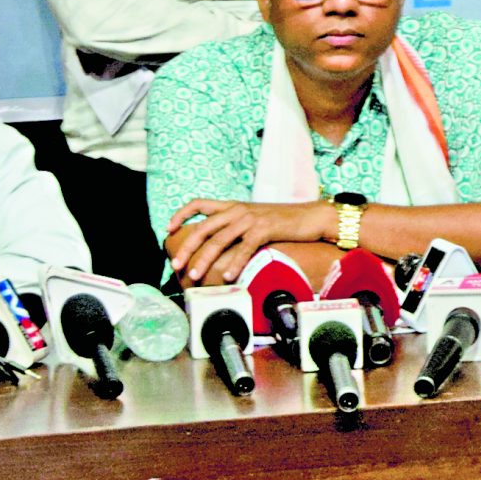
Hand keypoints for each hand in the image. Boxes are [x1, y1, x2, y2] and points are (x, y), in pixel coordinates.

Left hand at [166, 198, 324, 285]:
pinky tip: (229, 276)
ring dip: (205, 259)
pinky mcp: (264, 228)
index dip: (181, 214)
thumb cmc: (284, 222)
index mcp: (233, 206)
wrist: (311, 216)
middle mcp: (238, 209)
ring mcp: (250, 218)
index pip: (199, 203)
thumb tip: (220, 248)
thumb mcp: (255, 220)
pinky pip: (244, 248)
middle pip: (204, 226)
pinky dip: (234, 263)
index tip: (168, 228)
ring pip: (219, 239)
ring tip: (196, 275)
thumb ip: (237, 228)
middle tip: (177, 264)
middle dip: (187, 247)